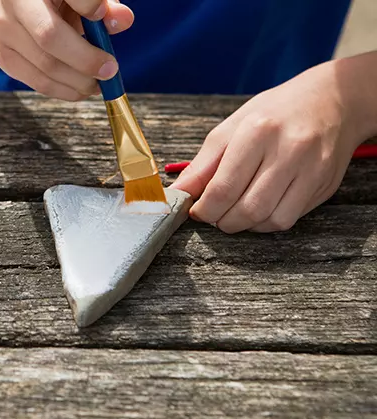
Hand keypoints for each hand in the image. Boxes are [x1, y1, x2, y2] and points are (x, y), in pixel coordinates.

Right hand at [0, 0, 133, 100]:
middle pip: (50, 36)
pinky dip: (64, 90)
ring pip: (45, 66)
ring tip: (98, 84)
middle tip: (109, 70)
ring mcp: (4, 32)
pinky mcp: (4, 57)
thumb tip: (123, 20)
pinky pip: (38, 82)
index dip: (88, 5)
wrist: (0, 4)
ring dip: (78, 82)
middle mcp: (14, 4)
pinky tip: (81, 89)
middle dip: (86, 59)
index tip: (103, 16)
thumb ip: (102, 3)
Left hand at [169, 55, 376, 233]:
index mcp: (259, 131)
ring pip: (270, 221)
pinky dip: (266, 223)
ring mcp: (312, 170)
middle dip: (222, 221)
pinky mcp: (325, 185)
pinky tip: (259, 209)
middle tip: (214, 215)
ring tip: (234, 213)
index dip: (204, 209)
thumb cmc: (275, 113)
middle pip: (247, 209)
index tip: (196, 211)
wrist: (333, 100)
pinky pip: (289, 220)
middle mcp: (289, 151)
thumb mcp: (232, 128)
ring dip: (245, 226)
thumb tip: (178, 193)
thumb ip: (203, 164)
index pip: (223, 187)